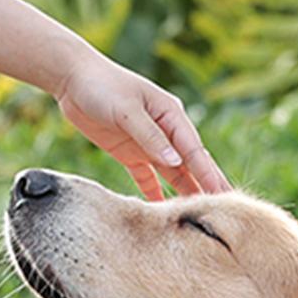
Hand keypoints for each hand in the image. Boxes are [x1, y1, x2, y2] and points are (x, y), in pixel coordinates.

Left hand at [53, 46, 230, 201]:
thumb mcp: (127, 110)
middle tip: (222, 214)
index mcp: (171, 116)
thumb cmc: (103, 87)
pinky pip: (147, 178)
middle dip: (205, 187)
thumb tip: (175, 161)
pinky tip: (162, 213)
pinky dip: (155, 195)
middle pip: (189, 165)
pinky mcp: (129, 153)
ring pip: (171, 174)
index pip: (195, 151)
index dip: (209, 174)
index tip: (224, 195)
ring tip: (195, 218)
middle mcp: (164, 131)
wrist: (73, 79)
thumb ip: (150, 137)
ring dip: (183, 194)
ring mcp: (147, 144)